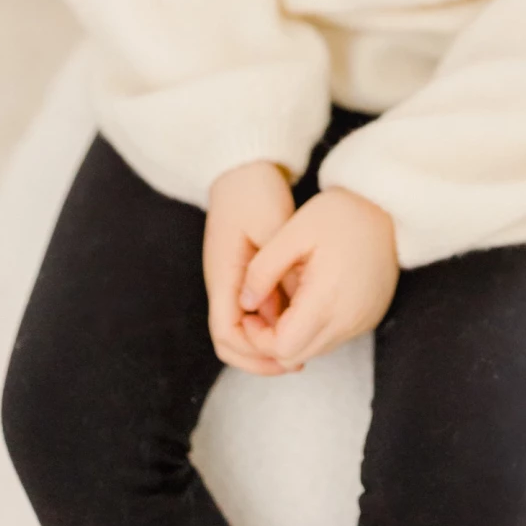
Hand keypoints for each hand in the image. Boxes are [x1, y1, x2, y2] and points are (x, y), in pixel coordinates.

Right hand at [204, 161, 306, 376]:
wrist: (242, 165)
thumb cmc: (254, 191)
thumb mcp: (272, 227)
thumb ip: (279, 271)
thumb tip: (289, 311)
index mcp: (223, 275)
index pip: (226, 333)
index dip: (253, 352)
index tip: (286, 354)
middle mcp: (222, 282)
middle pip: (229, 339)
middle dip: (259, 356)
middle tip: (297, 359)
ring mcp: (230, 278)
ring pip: (242, 326)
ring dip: (267, 340)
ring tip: (303, 343)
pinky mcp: (242, 271)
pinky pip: (252, 308)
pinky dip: (272, 320)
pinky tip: (298, 317)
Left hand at [236, 187, 399, 369]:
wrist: (385, 206)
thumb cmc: (338, 214)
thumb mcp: (293, 232)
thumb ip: (262, 270)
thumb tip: (245, 304)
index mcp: (326, 299)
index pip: (283, 348)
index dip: (258, 337)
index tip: (251, 313)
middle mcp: (347, 320)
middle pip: (297, 356)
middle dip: (272, 340)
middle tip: (264, 308)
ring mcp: (362, 322)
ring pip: (315, 350)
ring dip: (294, 335)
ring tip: (287, 300)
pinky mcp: (370, 318)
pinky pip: (334, 337)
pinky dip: (316, 328)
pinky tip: (310, 298)